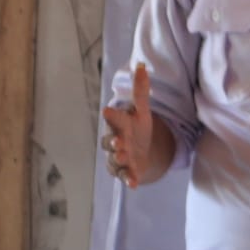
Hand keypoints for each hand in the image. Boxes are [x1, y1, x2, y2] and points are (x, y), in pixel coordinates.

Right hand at [100, 62, 154, 188]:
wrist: (142, 151)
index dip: (111, 114)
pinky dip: (128, 179)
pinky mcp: (125, 170)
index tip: (108, 109)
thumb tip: (142, 65)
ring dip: (119, 158)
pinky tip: (134, 183)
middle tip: (118, 140)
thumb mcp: (142, 110)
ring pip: (114, 158)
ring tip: (124, 156)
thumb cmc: (137, 128)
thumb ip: (141, 90)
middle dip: (112, 141)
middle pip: (109, 141)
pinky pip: (124, 175)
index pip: (114, 117)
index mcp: (119, 123)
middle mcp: (116, 140)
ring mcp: (119, 156)